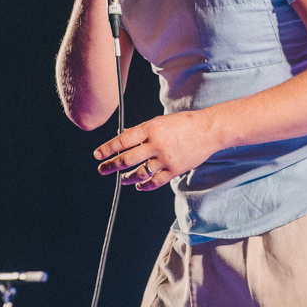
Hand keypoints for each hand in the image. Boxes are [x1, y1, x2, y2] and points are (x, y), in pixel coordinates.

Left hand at [93, 110, 221, 190]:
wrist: (209, 130)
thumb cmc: (184, 123)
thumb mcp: (160, 121)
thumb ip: (142, 130)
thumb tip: (123, 134)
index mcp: (151, 128)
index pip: (123, 140)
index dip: (108, 148)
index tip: (97, 154)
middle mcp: (156, 144)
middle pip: (128, 159)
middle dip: (111, 166)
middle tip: (102, 169)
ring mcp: (165, 159)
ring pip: (140, 173)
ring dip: (127, 177)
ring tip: (121, 178)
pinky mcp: (175, 170)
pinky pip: (155, 181)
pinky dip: (144, 185)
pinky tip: (138, 186)